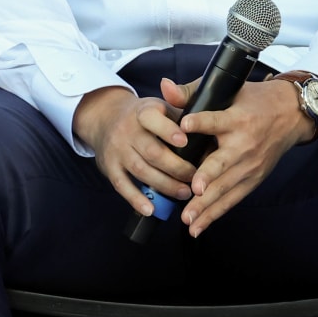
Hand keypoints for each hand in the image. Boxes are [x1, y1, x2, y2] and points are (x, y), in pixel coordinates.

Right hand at [72, 86, 197, 216]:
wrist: (106, 118)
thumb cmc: (146, 117)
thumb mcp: (162, 107)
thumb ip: (184, 116)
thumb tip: (211, 137)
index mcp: (143, 112)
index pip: (152, 119)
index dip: (168, 131)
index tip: (185, 142)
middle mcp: (127, 130)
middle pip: (152, 151)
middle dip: (176, 167)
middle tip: (196, 178)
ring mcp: (117, 150)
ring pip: (141, 170)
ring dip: (164, 185)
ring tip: (184, 194)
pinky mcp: (110, 167)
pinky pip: (122, 186)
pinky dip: (136, 199)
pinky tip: (151, 209)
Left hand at [165, 76, 313, 236]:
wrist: (291, 115)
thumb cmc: (255, 100)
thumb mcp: (229, 89)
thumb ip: (192, 91)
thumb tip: (164, 87)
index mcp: (237, 118)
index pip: (216, 120)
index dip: (201, 122)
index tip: (185, 125)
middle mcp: (244, 144)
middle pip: (222, 162)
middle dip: (208, 177)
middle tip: (193, 189)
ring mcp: (250, 165)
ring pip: (225, 187)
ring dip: (206, 205)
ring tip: (188, 217)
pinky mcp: (253, 179)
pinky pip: (232, 199)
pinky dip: (215, 213)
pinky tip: (198, 226)